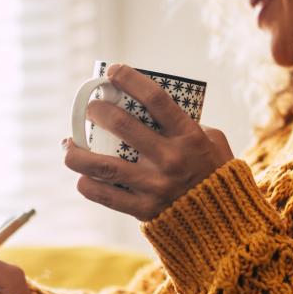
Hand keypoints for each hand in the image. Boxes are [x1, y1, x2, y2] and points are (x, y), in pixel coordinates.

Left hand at [62, 63, 234, 221]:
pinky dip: (88, 184)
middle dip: (97, 111)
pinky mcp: (144, 209)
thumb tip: (153, 109)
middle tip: (89, 108)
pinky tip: (82, 177)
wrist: (224, 222)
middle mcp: (171, 159)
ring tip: (68, 145)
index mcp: (189, 136)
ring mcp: (155, 185)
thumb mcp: (214, 141)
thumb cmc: (216, 174)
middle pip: (123, 126)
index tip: (113, 71)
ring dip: (78, 153)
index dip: (130, 79)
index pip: (155, 99)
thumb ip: (189, 124)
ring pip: (104, 165)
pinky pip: (106, 195)